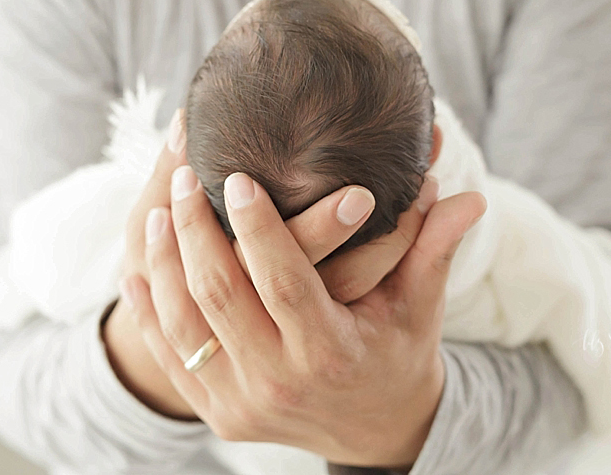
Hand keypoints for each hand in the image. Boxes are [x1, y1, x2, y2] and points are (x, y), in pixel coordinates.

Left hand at [102, 111, 454, 421]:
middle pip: (221, 296)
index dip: (258, 227)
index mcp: (330, 352)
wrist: (375, 432)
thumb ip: (434, 249)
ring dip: (163, 265)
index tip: (236, 178)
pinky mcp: (217, 413)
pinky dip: (147, 313)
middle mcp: (280, 383)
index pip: (284, 282)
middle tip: (183, 180)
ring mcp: (242, 403)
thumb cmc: (398, 353)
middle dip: (196, 232)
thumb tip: (473, 197)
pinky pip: (169, 358)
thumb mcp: (419, 307)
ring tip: (157, 213)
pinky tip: (137, 269)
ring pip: (183, 326)